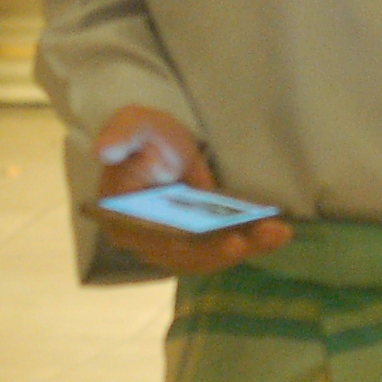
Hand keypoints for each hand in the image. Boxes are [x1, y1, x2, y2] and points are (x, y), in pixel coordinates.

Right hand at [88, 105, 291, 275]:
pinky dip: (249, 241)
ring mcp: (173, 245)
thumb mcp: (132, 124)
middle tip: (269, 235)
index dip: (191, 248)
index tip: (229, 241)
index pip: (158, 244)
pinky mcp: (196, 241)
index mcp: (123, 219)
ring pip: (210, 257)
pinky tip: (277, 231)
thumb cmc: (142, 133)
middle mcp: (146, 242)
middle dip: (231, 249)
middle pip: (189, 257)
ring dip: (247, 247)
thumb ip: (120, 135)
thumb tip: (102, 148)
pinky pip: (221, 247)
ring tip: (279, 232)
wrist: (158, 142)